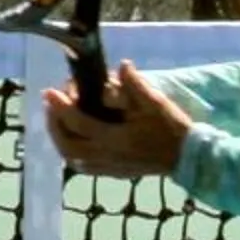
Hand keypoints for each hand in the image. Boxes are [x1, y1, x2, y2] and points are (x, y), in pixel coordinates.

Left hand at [41, 61, 191, 179]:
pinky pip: (83, 166)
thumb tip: (122, 66)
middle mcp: (108, 156)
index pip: (79, 123)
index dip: (61, 107)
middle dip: (54, 124)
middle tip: (51, 104)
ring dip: (60, 138)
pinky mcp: (114, 172)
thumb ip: (135, 85)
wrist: (189, 157)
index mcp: (116, 139)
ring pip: (73, 158)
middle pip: (68, 146)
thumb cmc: (172, 128)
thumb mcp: (155, 103)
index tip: (50, 91)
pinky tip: (73, 137)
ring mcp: (110, 167)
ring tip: (59, 119)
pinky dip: (72, 151)